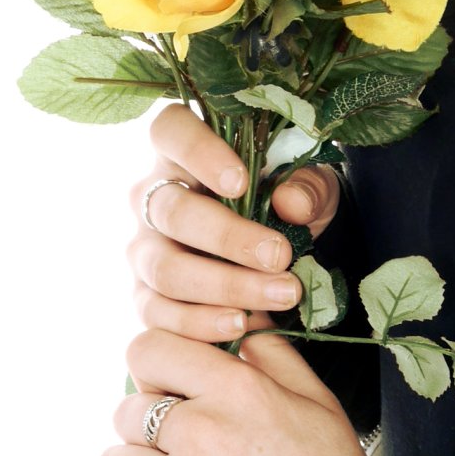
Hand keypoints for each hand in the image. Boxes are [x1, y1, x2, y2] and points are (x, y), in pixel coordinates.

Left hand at [93, 325, 369, 455]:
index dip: (153, 369)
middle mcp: (202, 430)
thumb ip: (275, 358)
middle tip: (174, 451)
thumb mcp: (317, 403)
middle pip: (127, 410)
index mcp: (237, 390)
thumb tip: (242, 329)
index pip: (150, 350)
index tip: (169, 390)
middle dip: (144, 428)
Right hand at [129, 101, 343, 341]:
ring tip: (281, 296)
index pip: (170, 130)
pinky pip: (158, 314)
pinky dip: (201, 324)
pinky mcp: (145, 295)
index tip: (241, 182)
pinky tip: (242, 325)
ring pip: (166, 268)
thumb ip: (307, 187)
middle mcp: (152, 196)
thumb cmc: (285, 204)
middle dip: (228, 238)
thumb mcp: (311, 187)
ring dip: (225, 286)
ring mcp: (143, 248)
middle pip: (172, 211)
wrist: (280, 254)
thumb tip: (291, 202)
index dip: (198, 152)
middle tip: (280, 256)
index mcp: (183, 150)